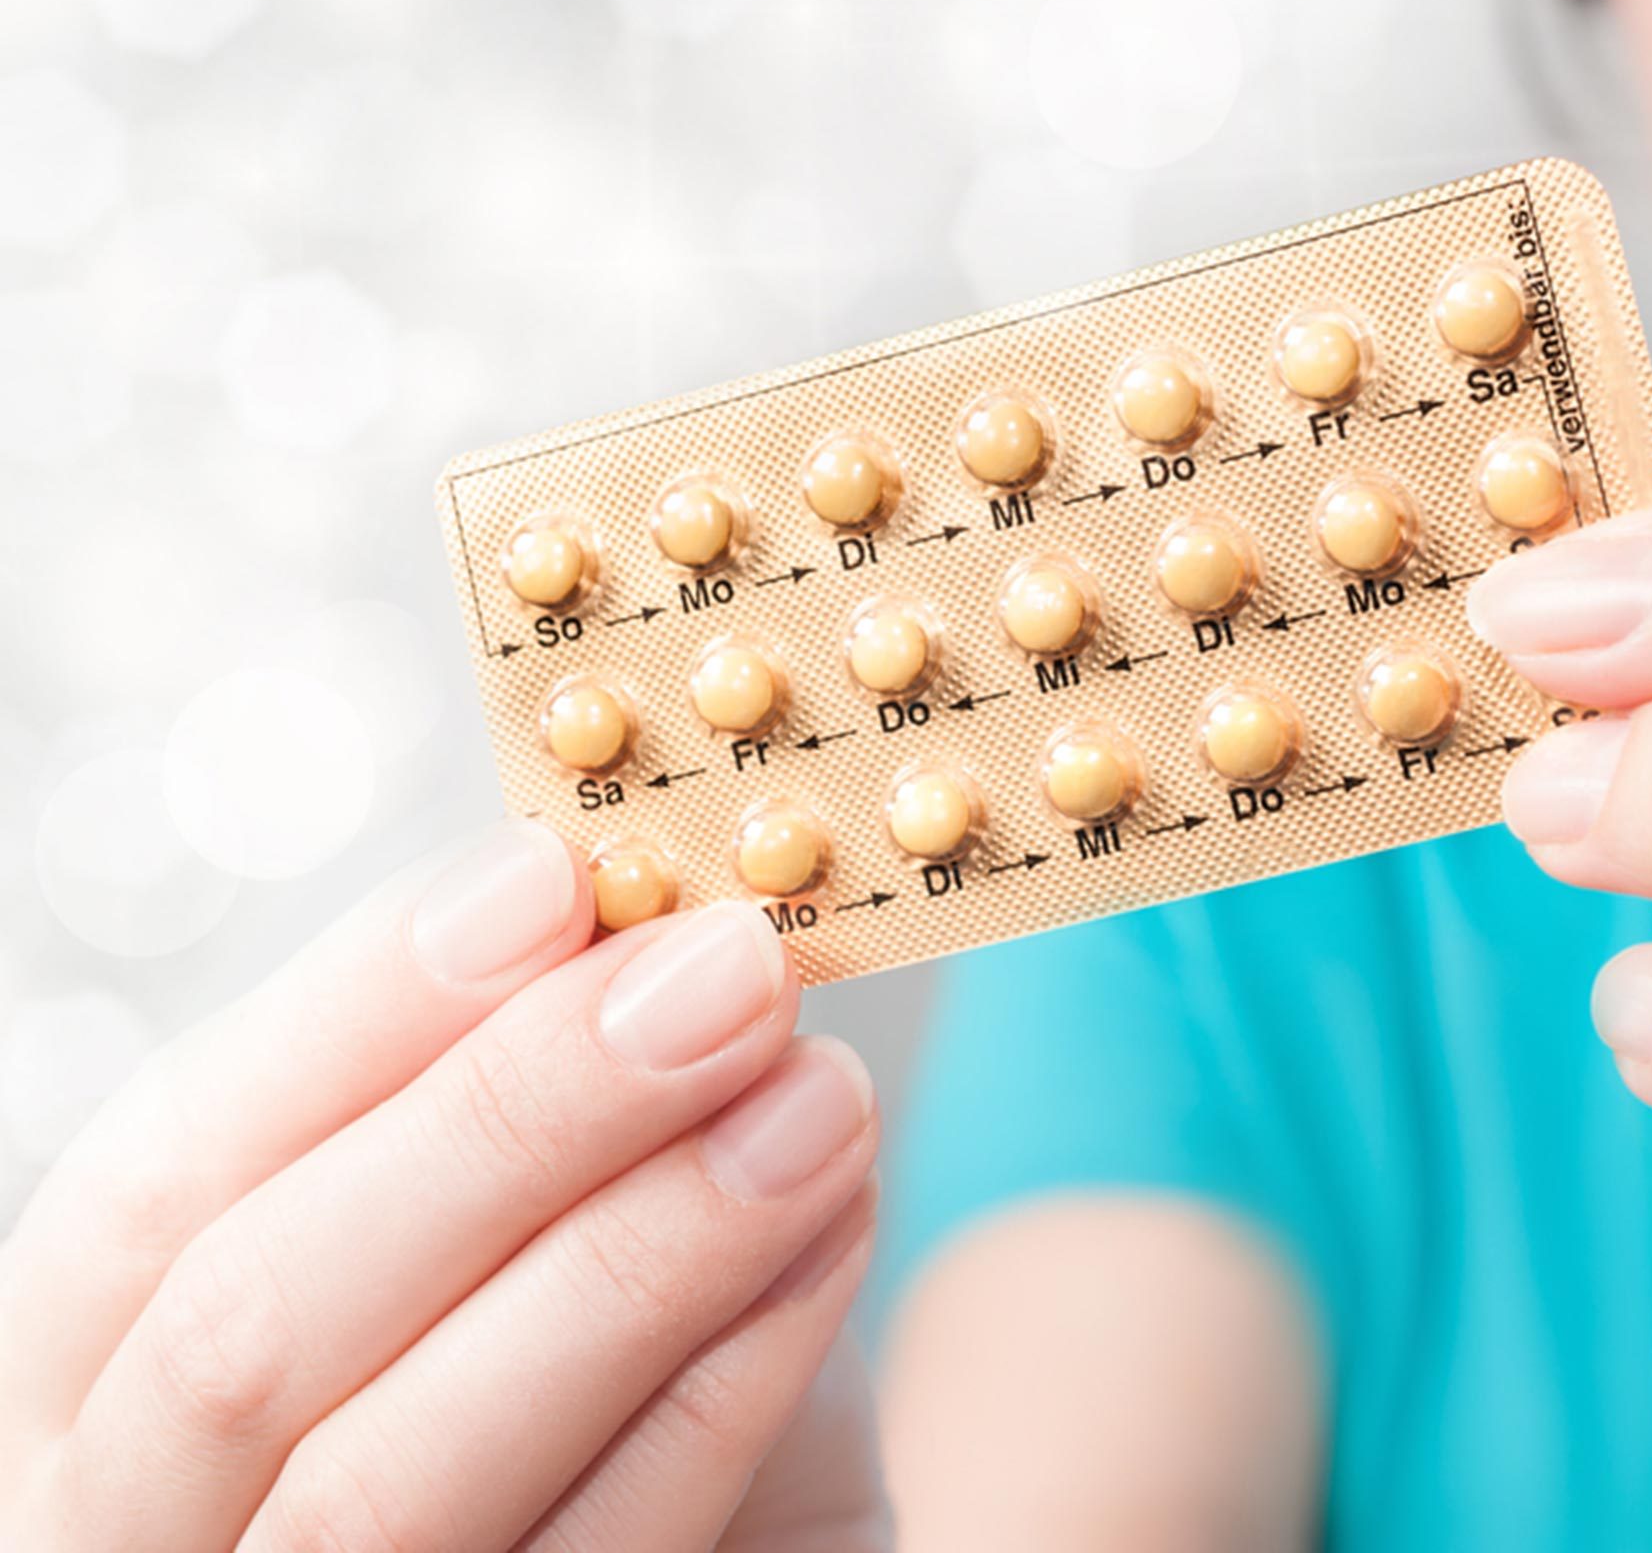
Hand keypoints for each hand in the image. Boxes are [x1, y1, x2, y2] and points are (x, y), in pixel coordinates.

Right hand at [0, 820, 888, 1550]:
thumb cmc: (619, 1405)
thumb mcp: (554, 1239)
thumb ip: (557, 1115)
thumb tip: (651, 926)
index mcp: (104, 1386)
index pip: (155, 1194)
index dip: (347, 1020)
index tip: (551, 875)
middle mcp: (137, 1537)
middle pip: (252, 1329)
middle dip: (508, 1119)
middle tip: (729, 975)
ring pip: (390, 1482)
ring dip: (634, 1255)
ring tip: (822, 1098)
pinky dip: (725, 1386)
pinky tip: (837, 1227)